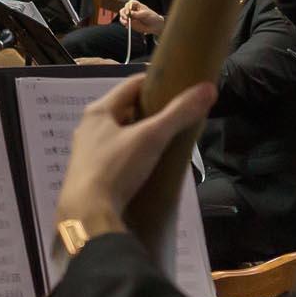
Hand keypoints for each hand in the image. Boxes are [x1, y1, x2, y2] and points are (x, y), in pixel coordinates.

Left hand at [53, 75, 217, 232]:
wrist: (87, 214)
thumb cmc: (116, 168)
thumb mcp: (151, 138)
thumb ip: (179, 113)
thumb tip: (208, 88)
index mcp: (98, 111)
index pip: (131, 84)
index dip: (156, 82)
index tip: (179, 86)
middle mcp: (88, 127)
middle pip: (124, 109)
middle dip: (150, 110)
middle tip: (177, 115)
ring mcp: (87, 152)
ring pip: (119, 134)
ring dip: (140, 134)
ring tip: (166, 140)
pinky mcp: (90, 174)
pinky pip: (115, 155)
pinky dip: (132, 154)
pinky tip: (147, 164)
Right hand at [120, 0, 163, 37]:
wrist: (155, 26)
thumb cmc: (152, 17)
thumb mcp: (146, 14)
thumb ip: (137, 14)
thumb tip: (130, 13)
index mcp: (136, 5)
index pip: (129, 3)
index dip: (127, 7)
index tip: (128, 12)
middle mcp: (132, 10)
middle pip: (123, 9)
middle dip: (123, 13)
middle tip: (126, 18)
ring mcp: (130, 16)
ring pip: (122, 16)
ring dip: (122, 19)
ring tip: (126, 23)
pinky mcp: (130, 22)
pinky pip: (123, 22)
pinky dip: (124, 23)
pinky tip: (127, 25)